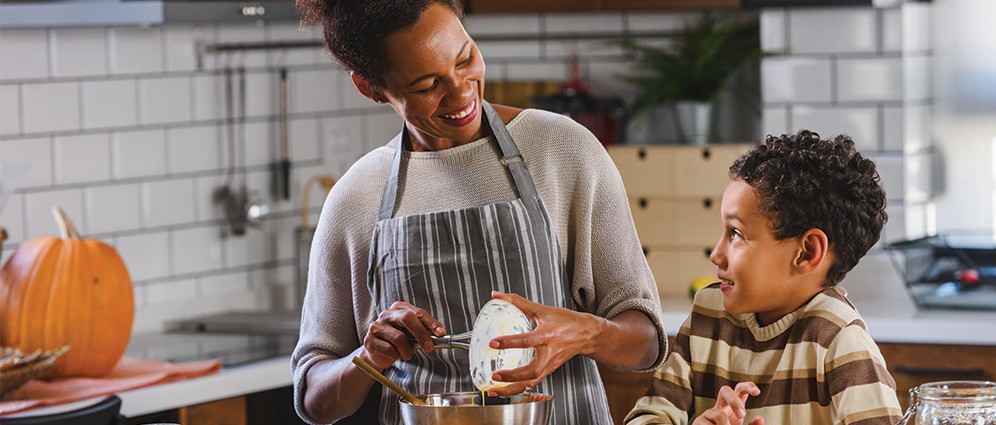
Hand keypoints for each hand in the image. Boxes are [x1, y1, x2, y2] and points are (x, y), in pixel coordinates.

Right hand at [359, 301, 445, 370]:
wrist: (378, 354)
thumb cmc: (400, 341)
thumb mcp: (413, 334)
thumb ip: (425, 332)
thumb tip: (441, 335)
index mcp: (400, 308)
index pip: (418, 313)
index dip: (431, 323)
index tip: (441, 333)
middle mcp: (387, 314)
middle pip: (407, 319)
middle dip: (421, 334)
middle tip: (429, 348)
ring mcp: (376, 326)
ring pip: (398, 338)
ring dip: (407, 351)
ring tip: (407, 354)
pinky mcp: (369, 340)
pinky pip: (388, 349)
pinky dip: (395, 356)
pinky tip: (393, 355)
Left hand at [485, 291, 600, 396]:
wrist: (586, 334)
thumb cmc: (566, 321)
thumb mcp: (542, 309)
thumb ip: (518, 302)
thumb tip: (498, 295)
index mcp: (547, 335)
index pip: (527, 340)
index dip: (509, 342)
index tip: (493, 343)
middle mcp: (549, 353)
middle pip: (531, 370)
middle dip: (512, 376)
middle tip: (495, 376)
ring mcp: (550, 365)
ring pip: (531, 382)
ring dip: (512, 388)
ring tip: (495, 391)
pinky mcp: (549, 371)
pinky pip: (533, 383)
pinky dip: (519, 389)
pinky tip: (506, 391)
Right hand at [691, 382, 762, 424]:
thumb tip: (760, 418)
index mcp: (734, 407)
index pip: (740, 390)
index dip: (748, 386)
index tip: (757, 392)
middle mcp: (721, 406)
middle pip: (725, 390)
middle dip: (734, 401)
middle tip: (741, 415)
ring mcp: (709, 413)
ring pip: (720, 415)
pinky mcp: (699, 421)